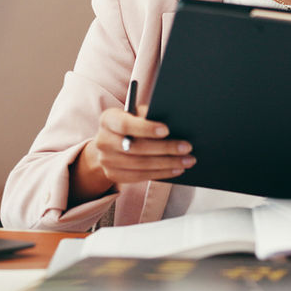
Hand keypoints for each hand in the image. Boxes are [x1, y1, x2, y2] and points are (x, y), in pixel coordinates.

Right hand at [71, 105, 195, 202]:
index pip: (126, 125)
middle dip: (165, 148)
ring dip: (168, 163)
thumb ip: (147, 115)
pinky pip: (141, 176)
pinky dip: (161, 173)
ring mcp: (106, 160)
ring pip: (141, 164)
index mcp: (108, 120)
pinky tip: (177, 169)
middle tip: (186, 147)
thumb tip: (174, 121)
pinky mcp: (113, 175)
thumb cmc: (130, 124)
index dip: (146, 128)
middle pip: (136, 147)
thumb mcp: (134, 114)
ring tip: (187, 160)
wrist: (110, 144)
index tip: (167, 130)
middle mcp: (103, 141)